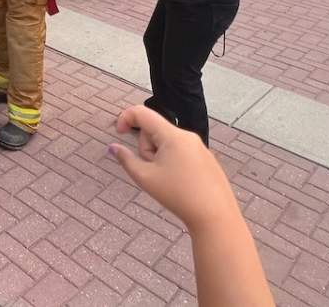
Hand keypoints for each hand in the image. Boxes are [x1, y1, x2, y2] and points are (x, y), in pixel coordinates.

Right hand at [109, 106, 238, 234]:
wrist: (215, 216)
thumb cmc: (178, 196)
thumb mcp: (145, 178)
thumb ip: (126, 159)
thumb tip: (113, 147)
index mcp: (172, 135)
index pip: (142, 112)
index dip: (125, 118)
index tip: (118, 133)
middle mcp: (187, 136)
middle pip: (154, 131)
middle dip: (146, 147)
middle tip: (152, 171)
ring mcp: (200, 147)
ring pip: (168, 142)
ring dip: (159, 156)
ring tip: (167, 180)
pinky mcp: (207, 159)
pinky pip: (182, 151)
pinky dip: (173, 162)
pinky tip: (181, 183)